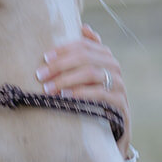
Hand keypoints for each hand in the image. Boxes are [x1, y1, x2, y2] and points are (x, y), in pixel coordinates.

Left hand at [35, 24, 132, 157]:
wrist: (110, 133)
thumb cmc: (92, 100)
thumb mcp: (86, 78)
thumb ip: (84, 55)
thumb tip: (84, 27)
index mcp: (105, 57)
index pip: (84, 44)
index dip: (63, 49)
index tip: (45, 58)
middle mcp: (114, 68)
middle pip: (87, 57)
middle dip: (60, 65)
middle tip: (41, 75)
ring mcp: (119, 86)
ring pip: (93, 73)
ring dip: (67, 79)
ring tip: (49, 88)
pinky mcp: (121, 105)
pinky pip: (102, 94)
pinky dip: (82, 94)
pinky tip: (67, 97)